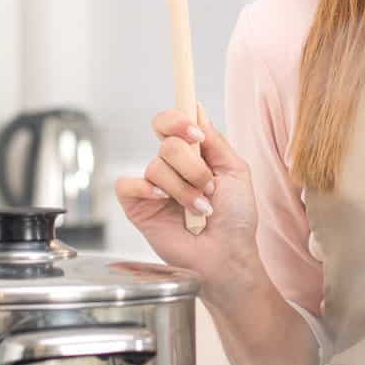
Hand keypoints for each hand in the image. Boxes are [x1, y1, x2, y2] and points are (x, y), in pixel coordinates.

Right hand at [114, 106, 263, 303]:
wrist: (228, 255)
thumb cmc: (236, 218)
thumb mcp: (236, 171)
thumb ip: (215, 141)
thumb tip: (196, 109)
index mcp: (192, 155)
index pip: (171, 122)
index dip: (178, 120)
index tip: (196, 133)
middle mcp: (170, 167)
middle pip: (167, 142)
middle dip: (194, 167)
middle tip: (209, 188)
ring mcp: (152, 187)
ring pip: (156, 166)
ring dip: (184, 189)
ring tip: (199, 210)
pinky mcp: (137, 207)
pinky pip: (128, 184)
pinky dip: (146, 190)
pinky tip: (164, 202)